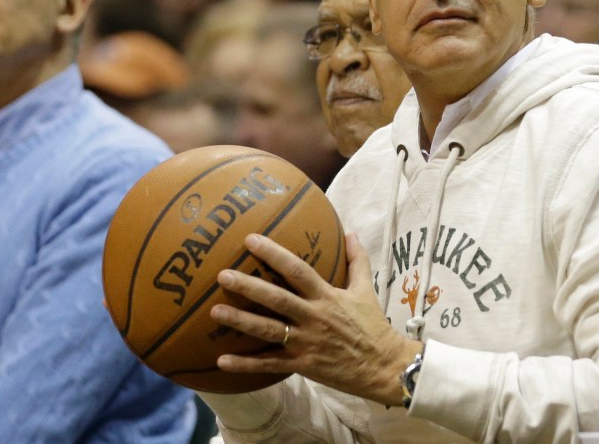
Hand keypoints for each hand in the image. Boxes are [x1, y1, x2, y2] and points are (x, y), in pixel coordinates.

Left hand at [210, 232, 422, 405]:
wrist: (383, 365)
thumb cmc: (373, 325)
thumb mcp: (365, 289)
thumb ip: (357, 259)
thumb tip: (350, 232)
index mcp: (327, 296)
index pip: (297, 270)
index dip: (274, 254)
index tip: (251, 240)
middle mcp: (313, 317)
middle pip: (277, 299)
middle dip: (249, 286)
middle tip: (223, 275)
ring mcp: (306, 343)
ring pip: (268, 331)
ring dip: (240, 321)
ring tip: (215, 311)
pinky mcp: (303, 365)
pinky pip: (269, 365)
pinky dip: (245, 364)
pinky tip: (222, 360)